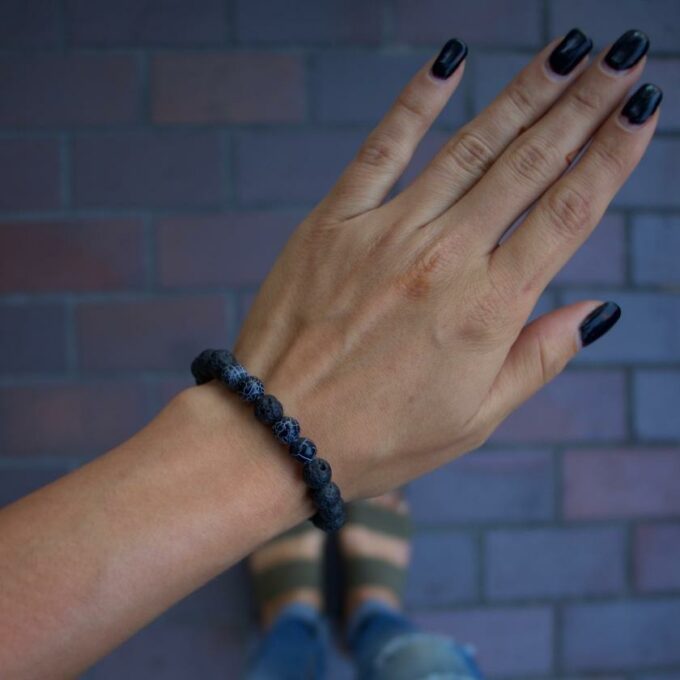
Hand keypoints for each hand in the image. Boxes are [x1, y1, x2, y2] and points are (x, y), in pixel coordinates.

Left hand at [233, 31, 658, 499]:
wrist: (278, 433)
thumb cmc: (380, 436)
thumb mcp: (475, 418)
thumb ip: (539, 359)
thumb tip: (597, 311)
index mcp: (488, 310)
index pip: (568, 213)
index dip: (614, 155)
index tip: (643, 109)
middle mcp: (445, 259)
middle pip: (529, 166)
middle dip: (583, 104)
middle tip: (622, 55)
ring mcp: (385, 233)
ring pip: (469, 148)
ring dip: (523, 93)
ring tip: (566, 51)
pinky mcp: (333, 223)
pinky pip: (381, 149)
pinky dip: (415, 102)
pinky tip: (450, 61)